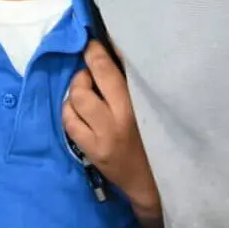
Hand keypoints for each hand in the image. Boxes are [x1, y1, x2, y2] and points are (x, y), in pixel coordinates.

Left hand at [63, 40, 159, 216]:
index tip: (93, 43)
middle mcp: (118, 120)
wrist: (156, 184)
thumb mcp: (154, 110)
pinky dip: (70, 111)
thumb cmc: (159, 141)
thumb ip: (135, 86)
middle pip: (89, 81)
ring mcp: (102, 137)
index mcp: (138, 107)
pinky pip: (70, 123)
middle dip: (86, 67)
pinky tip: (78, 110)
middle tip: (90, 66)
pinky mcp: (91, 151)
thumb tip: (113, 54)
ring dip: (76, 89)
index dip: (98, 52)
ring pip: (76, 100)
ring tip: (85, 89)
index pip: (111, 71)